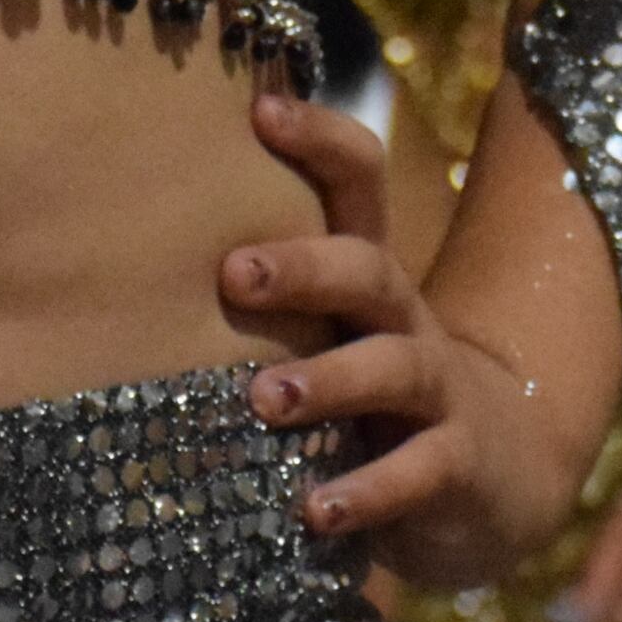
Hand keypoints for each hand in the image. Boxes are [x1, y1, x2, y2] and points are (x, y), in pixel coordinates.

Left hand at [224, 92, 601, 590]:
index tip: (259, 110)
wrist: (498, 469)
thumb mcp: (330, 332)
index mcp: (367, 279)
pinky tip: (315, 512)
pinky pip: (417, 474)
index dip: (319, 141)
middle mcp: (404, 322)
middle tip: (233, 272)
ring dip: (332, 380)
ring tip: (266, 398)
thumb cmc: (373, 392)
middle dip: (305, 268)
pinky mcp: (456, 466)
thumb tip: (123, 244)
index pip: (358, 184)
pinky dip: (366, 493)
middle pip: (368, 271)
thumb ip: (262, 296)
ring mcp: (437, 393)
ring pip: (394, 368)